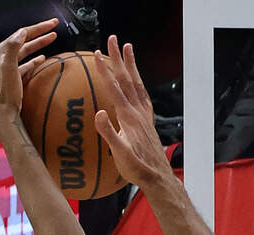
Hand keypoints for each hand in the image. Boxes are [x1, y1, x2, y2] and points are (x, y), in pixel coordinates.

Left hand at [0, 18, 58, 122]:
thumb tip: (21, 33)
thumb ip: (13, 49)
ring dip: (40, 43)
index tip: (52, 24)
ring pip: (27, 49)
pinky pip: (27, 62)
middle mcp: (4, 56)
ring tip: (52, 38)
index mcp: (2, 51)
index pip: (22, 33)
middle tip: (54, 26)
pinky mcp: (15, 76)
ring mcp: (9, 66)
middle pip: (25, 39)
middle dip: (41, 32)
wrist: (4, 112)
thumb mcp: (9, 68)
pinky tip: (42, 57)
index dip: (38, 27)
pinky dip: (35, 58)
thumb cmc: (6, 92)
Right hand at [93, 35, 171, 185]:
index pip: (114, 88)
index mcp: (128, 117)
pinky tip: (136, 79)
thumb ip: (109, 134)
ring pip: (137, 83)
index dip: (104, 70)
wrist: (157, 176)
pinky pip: (143, 94)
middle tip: (113, 39)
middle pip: (127, 79)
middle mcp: (138, 112)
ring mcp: (145, 115)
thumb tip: (99, 114)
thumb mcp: (119, 154)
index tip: (96, 53)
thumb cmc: (136, 168)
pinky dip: (138, 81)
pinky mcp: (148, 120)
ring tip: (128, 48)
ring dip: (131, 65)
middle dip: (119, 58)